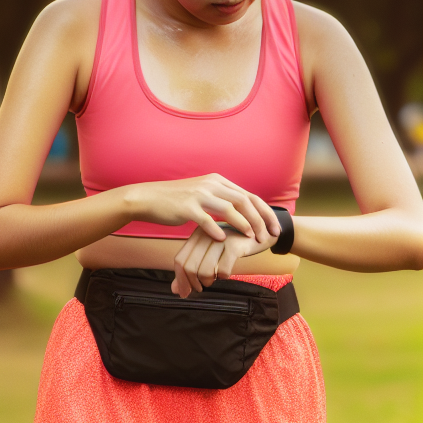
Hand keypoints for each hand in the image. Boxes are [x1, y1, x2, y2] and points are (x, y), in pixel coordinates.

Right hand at [124, 173, 280, 244]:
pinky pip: (207, 220)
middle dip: (261, 220)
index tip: (275, 228)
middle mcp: (210, 184)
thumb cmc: (176, 200)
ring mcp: (198, 195)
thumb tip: (242, 212)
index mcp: (216, 181)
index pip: (249, 195)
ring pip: (230, 209)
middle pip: (244, 201)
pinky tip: (223, 241)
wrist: (147, 198)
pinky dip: (218, 231)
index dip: (265, 212)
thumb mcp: (202, 193)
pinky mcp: (186, 207)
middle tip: (270, 236)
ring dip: (245, 225)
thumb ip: (221, 199)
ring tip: (253, 239)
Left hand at [172, 225, 277, 297]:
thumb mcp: (210, 254)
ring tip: (212, 281)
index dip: (180, 279)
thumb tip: (175, 291)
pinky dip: (222, 277)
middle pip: (189, 266)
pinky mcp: (234, 246)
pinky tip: (225, 274)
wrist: (260, 231)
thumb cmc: (232, 245)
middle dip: (192, 283)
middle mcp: (205, 235)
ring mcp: (219, 240)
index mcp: (197, 235)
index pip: (180, 260)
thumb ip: (193, 269)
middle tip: (199, 290)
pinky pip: (223, 269)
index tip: (184, 292)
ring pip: (204, 269)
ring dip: (207, 281)